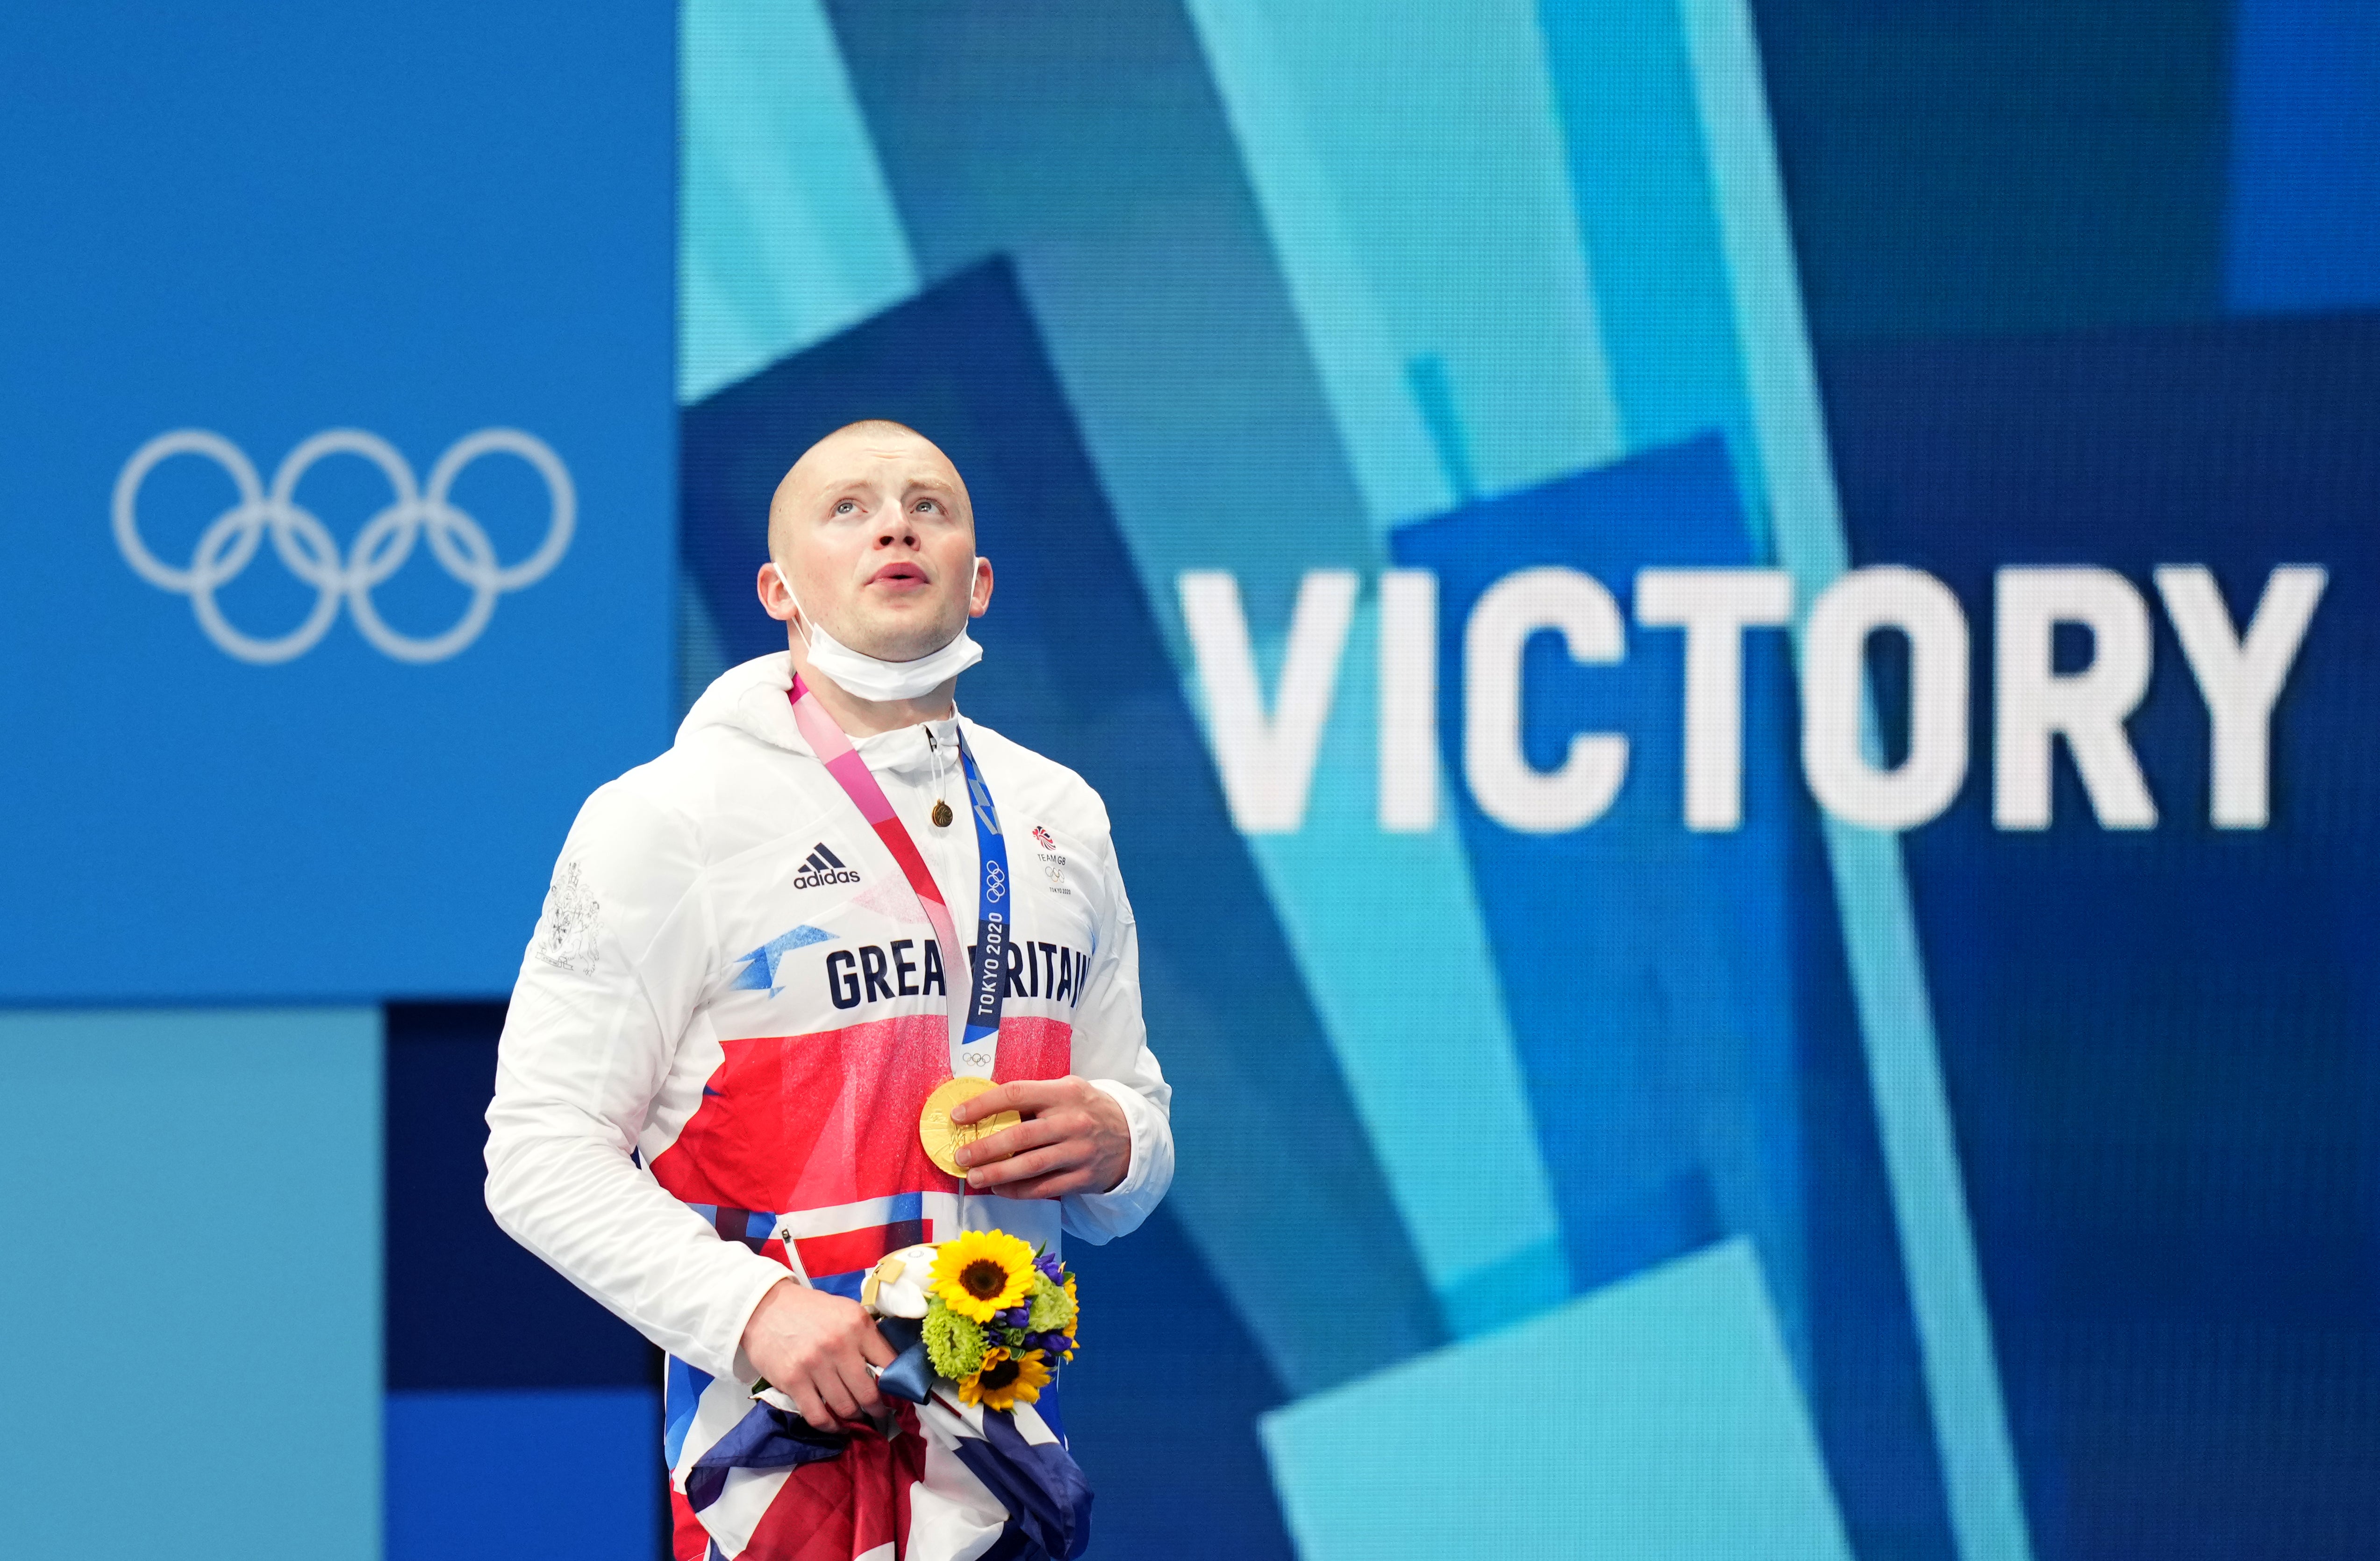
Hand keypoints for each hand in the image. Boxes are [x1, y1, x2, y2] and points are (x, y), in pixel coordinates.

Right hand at [739, 1279, 894, 1426]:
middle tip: (879, 1414)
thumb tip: (889, 1368)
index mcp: (858, 1324)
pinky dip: (831, 1427)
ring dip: (855, 1419)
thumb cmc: (809, 1310)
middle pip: (869, 1393)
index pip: (890, 1364)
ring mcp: (815, 1364)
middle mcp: (839, 1344)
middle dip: (878, 1409)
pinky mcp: (793, 1381)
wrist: (765, 1307)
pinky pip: (818, 1416)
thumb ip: (866, 1336)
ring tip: (857, 1419)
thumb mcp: (846, 1312)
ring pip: (846, 1407)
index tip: (898, 1396)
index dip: (897, 1386)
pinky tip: (836, 1426)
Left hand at [950, 1075, 1130, 1197]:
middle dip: (985, 1148)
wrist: (1131, 1137)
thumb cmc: (1087, 1110)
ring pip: (1031, 1166)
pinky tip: (999, 1189)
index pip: (1017, 1094)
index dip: (984, 1105)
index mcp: (1064, 1093)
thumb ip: (1035, 1097)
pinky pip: (1044, 1188)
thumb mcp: (1068, 1090)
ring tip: (973, 1177)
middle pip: (1021, 1136)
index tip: (958, 1115)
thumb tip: (986, 1109)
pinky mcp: (1083, 1178)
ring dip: (997, 1173)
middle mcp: (1072, 1122)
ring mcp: (1079, 1152)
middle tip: (961, 1156)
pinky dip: (1018, 1191)